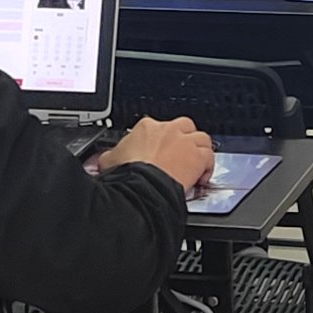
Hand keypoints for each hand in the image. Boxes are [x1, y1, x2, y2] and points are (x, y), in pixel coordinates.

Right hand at [101, 116, 215, 192]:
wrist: (143, 186)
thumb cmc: (129, 174)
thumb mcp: (109, 160)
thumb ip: (109, 156)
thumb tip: (103, 160)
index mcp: (147, 128)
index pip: (157, 127)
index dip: (160, 140)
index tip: (158, 152)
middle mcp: (169, 130)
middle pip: (183, 126)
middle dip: (183, 138)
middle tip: (180, 154)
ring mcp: (185, 142)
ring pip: (201, 138)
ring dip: (199, 150)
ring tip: (195, 163)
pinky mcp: (198, 157)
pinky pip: (209, 156)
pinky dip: (208, 165)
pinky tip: (202, 176)